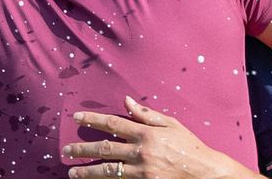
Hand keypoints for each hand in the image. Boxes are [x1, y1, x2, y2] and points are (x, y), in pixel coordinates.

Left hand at [63, 96, 262, 178]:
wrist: (205, 172)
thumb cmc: (189, 146)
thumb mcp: (171, 124)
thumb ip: (146, 114)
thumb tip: (126, 100)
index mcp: (146, 134)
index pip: (112, 124)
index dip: (92, 120)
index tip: (77, 118)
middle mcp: (141, 153)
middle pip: (104, 149)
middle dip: (82, 149)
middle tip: (66, 150)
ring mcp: (142, 173)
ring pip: (107, 172)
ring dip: (87, 172)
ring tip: (72, 173)